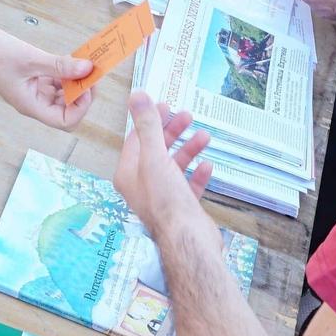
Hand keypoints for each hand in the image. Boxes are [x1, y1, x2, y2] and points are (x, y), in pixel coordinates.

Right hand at [0, 24, 92, 128]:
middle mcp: (33, 102)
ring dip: (74, 81)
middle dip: (81, 92)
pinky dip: (64, 72)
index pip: (65, 121)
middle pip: (66, 109)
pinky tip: (68, 59)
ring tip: (82, 62)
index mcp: (31, 105)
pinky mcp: (30, 79)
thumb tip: (87, 69)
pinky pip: (53, 81)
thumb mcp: (30, 59)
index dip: (81, 107)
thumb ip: (60, 66)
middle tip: (90, 71)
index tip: (87, 84)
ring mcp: (31, 91)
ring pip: (61, 94)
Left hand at [113, 90, 214, 234]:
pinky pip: (188, 185)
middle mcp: (141, 185)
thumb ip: (147, 125)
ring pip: (174, 166)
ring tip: (205, 136)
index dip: (150, 120)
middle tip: (188, 116)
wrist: (187, 240)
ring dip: (189, 149)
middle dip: (172, 132)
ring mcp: (162, 198)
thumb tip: (137, 95)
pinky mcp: (180, 208)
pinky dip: (197, 173)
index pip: (136, 139)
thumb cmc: (166, 200)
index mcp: (128, 174)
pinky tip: (207, 165)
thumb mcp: (154, 157)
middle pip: (156, 150)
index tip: (167, 105)